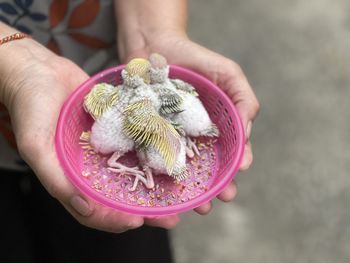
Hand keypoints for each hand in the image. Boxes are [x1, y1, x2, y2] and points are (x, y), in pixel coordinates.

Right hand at [0, 38, 178, 231]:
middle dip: (147, 207)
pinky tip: (171, 153)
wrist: (40, 71)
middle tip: (171, 217)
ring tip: (179, 190)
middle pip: (122, 194)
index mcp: (73, 178)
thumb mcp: (35, 146)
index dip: (116, 220)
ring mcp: (108, 148)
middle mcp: (93, 167)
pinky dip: (153, 151)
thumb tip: (85, 208)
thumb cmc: (30, 108)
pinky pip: (137, 143)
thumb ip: (56, 179)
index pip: (96, 209)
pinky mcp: (118, 128)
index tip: (138, 222)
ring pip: (134, 170)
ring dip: (156, 182)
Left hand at [120, 32, 259, 213]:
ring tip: (193, 205)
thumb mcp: (228, 74)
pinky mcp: (149, 135)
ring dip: (189, 189)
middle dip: (212, 188)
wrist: (154, 48)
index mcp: (217, 126)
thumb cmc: (195, 60)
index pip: (230, 154)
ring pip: (182, 169)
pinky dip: (160, 174)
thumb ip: (243, 100)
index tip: (232, 182)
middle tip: (210, 203)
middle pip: (207, 168)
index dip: (233, 169)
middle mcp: (195, 137)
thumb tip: (246, 136)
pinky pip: (154, 158)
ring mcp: (171, 138)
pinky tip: (162, 188)